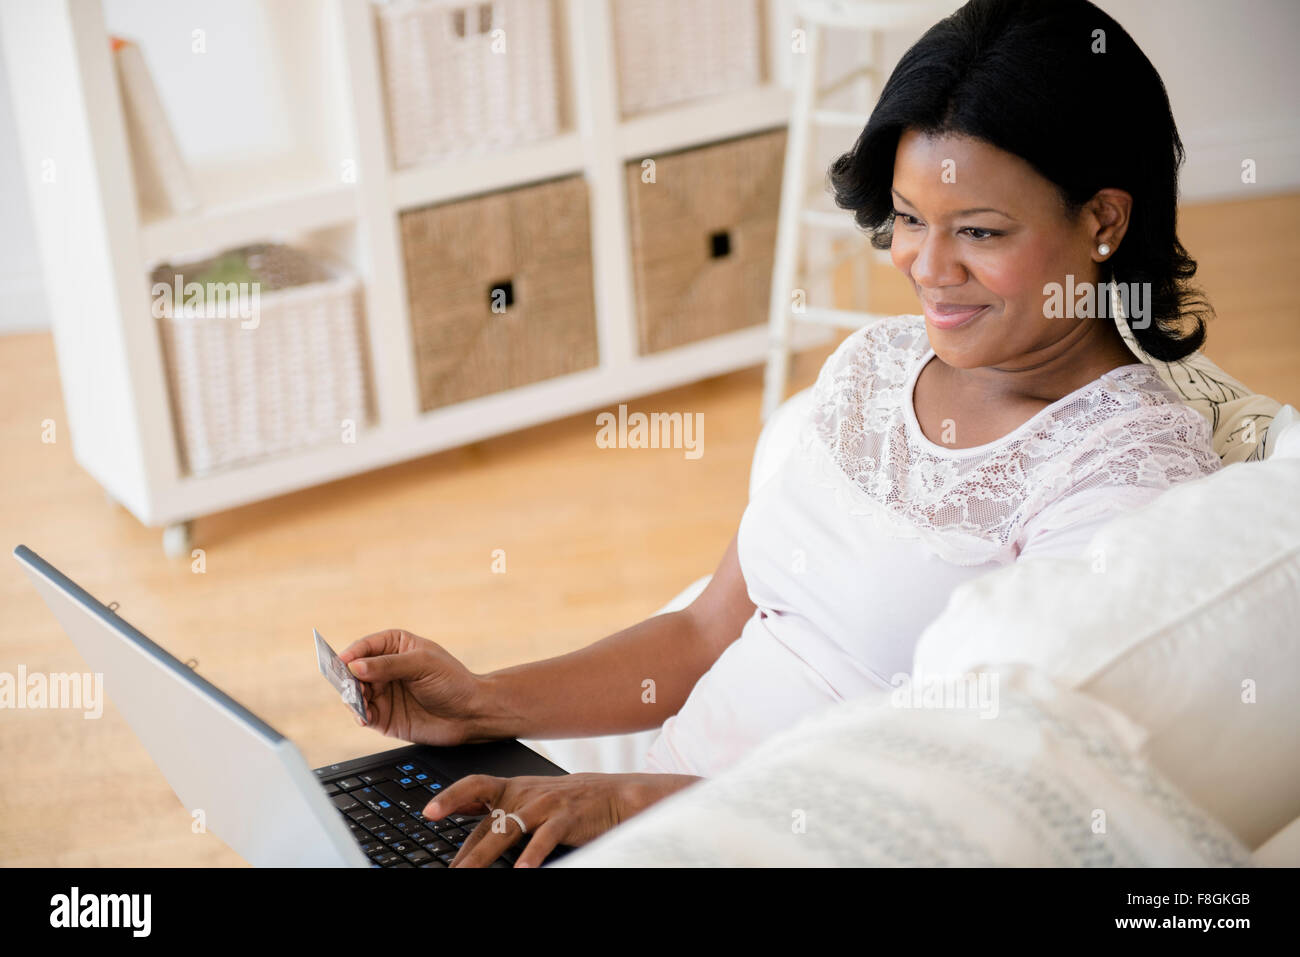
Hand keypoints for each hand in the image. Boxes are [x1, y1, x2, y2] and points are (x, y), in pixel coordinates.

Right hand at [339, 629, 494, 746]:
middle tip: (351, 687)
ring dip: (352, 698)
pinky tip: (365, 717)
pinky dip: (359, 715)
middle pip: (353, 671)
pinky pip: (362, 714)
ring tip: (361, 703)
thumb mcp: (423, 665)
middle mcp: (384, 668)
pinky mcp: (383, 716)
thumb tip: (356, 666)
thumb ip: (389, 665)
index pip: (364, 646)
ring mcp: (381, 693)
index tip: (342, 663)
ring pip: (353, 693)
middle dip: (348, 679)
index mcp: (394, 646)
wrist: (470, 713)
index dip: (351, 654)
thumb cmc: (453, 681)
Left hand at [425, 772, 700, 867]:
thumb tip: (459, 825)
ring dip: (485, 856)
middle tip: (448, 870)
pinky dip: (532, 856)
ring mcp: (544, 805)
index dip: (451, 797)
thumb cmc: (564, 802)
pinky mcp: (566, 818)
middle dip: (464, 850)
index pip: (474, 788)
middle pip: (487, 822)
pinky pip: (545, 838)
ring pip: (507, 831)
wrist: (610, 794)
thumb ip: (495, 809)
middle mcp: (524, 794)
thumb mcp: (526, 799)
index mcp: (511, 788)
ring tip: (467, 874)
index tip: (429, 811)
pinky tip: (522, 871)